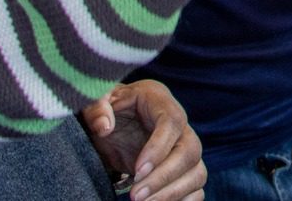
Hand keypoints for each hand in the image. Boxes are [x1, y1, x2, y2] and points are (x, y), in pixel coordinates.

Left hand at [84, 81, 204, 200]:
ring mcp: (185, 148)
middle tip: (135, 196)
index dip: (159, 148)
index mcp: (159, 100)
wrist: (112, 127)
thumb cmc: (105, 112)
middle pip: (191, 150)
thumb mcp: (93, 103)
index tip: (136, 171)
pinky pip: (196, 189)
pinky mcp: (185, 170)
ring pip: (197, 172)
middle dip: (164, 177)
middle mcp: (180, 123)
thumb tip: (104, 127)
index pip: (172, 122)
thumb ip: (96, 110)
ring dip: (172, 193)